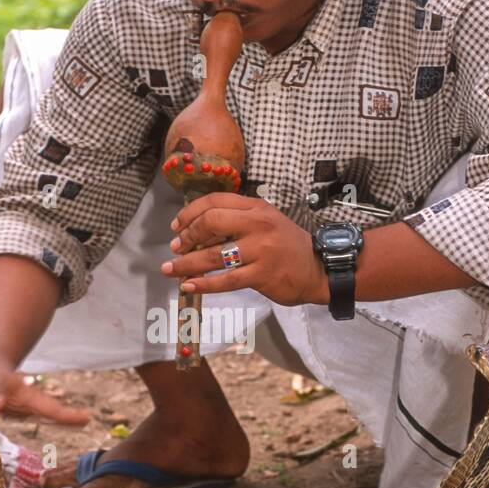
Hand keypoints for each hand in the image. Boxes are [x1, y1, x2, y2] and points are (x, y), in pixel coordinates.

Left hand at [162, 192, 327, 306]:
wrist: (319, 269)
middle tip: (175, 248)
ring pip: (214, 256)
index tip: (176, 227)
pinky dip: (203, 284)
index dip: (189, 213)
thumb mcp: (267, 221)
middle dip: (187, 236)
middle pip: (211, 223)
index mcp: (256, 207)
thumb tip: (198, 230)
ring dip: (186, 263)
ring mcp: (260, 250)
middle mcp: (258, 225)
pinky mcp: (262, 275)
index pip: (215, 202)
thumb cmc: (287, 245)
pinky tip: (188, 286)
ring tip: (170, 269)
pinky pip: (226, 280)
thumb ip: (238, 220)